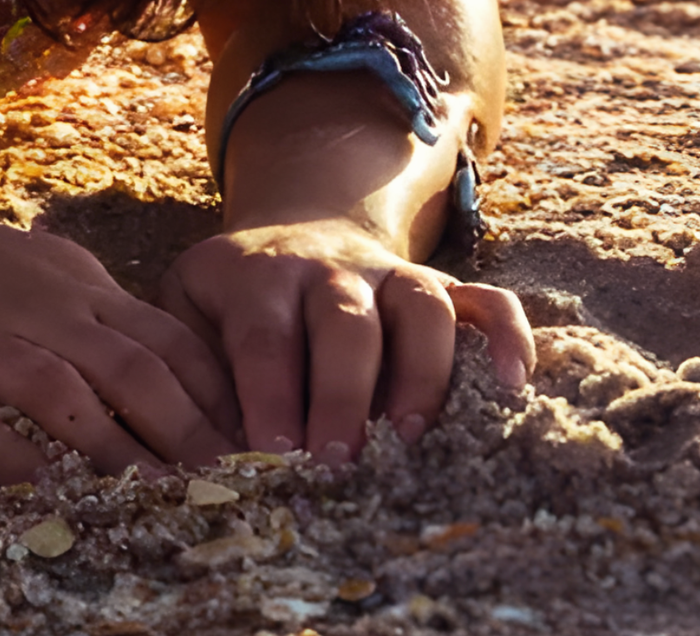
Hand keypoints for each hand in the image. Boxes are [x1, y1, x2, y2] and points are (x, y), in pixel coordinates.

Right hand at [0, 200, 236, 483]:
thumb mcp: (44, 273)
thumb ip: (108, 317)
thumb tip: (188, 378)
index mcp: (77, 288)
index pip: (169, 340)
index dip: (218, 398)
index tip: (261, 451)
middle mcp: (39, 313)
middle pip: (131, 372)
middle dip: (188, 436)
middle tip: (234, 496)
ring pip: (63, 397)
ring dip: (118, 455)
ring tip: (163, 508)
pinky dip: (17, 463)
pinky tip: (52, 502)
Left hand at [157, 218, 531, 460]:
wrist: (289, 236)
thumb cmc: (229, 302)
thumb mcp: (187, 310)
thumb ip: (189, 366)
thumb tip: (199, 449)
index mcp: (258, 277)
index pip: (264, 334)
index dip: (270, 393)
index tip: (270, 455)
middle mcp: (330, 269)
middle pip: (346, 320)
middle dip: (343, 393)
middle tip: (337, 463)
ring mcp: (391, 275)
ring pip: (420, 305)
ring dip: (422, 370)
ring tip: (413, 438)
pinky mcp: (440, 288)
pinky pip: (484, 300)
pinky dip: (506, 336)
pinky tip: (513, 385)